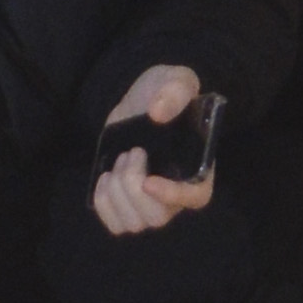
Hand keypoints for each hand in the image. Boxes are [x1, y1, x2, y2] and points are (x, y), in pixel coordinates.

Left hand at [93, 63, 216, 239]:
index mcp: (199, 167)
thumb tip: (158, 112)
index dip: (173, 196)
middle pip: (157, 217)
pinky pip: (114, 223)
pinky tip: (105, 176)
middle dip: (133, 186)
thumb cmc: (167, 91)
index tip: (149, 180)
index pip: (195, 198)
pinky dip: (103, 202)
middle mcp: (177, 192)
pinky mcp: (126, 204)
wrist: (140, 100)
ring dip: (117, 191)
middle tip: (131, 153)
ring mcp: (151, 202)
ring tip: (121, 159)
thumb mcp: (176, 80)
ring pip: (133, 223)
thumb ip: (174, 92)